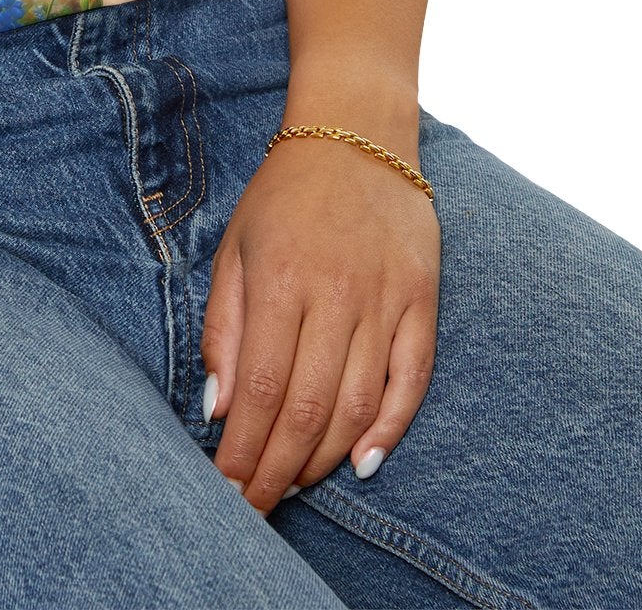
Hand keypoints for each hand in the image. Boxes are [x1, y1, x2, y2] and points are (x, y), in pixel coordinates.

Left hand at [201, 130, 440, 512]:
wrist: (356, 134)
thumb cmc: (284, 196)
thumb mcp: (235, 248)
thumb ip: (224, 328)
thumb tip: (218, 407)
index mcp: (280, 280)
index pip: (261, 388)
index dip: (244, 449)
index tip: (226, 488)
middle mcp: (335, 294)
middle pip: (308, 408)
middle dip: (278, 469)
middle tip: (257, 507)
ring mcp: (385, 299)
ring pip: (358, 404)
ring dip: (325, 457)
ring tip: (296, 485)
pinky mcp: (422, 300)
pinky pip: (412, 379)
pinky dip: (390, 428)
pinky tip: (363, 462)